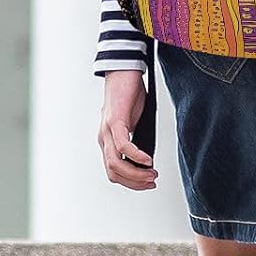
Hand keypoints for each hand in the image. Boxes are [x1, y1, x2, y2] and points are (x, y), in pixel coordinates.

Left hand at [98, 70, 157, 190]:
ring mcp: (107, 130)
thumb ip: (137, 140)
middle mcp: (104, 138)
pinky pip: (123, 145)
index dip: (130, 182)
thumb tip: (148, 160)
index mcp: (108, 141)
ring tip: (151, 174)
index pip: (114, 171)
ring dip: (135, 173)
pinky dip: (136, 156)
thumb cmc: (129, 96)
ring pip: (115, 163)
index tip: (148, 183)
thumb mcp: (133, 123)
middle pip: (113, 172)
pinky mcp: (115, 121)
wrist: (123, 72)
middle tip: (151, 182)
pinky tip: (148, 159)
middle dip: (134, 182)